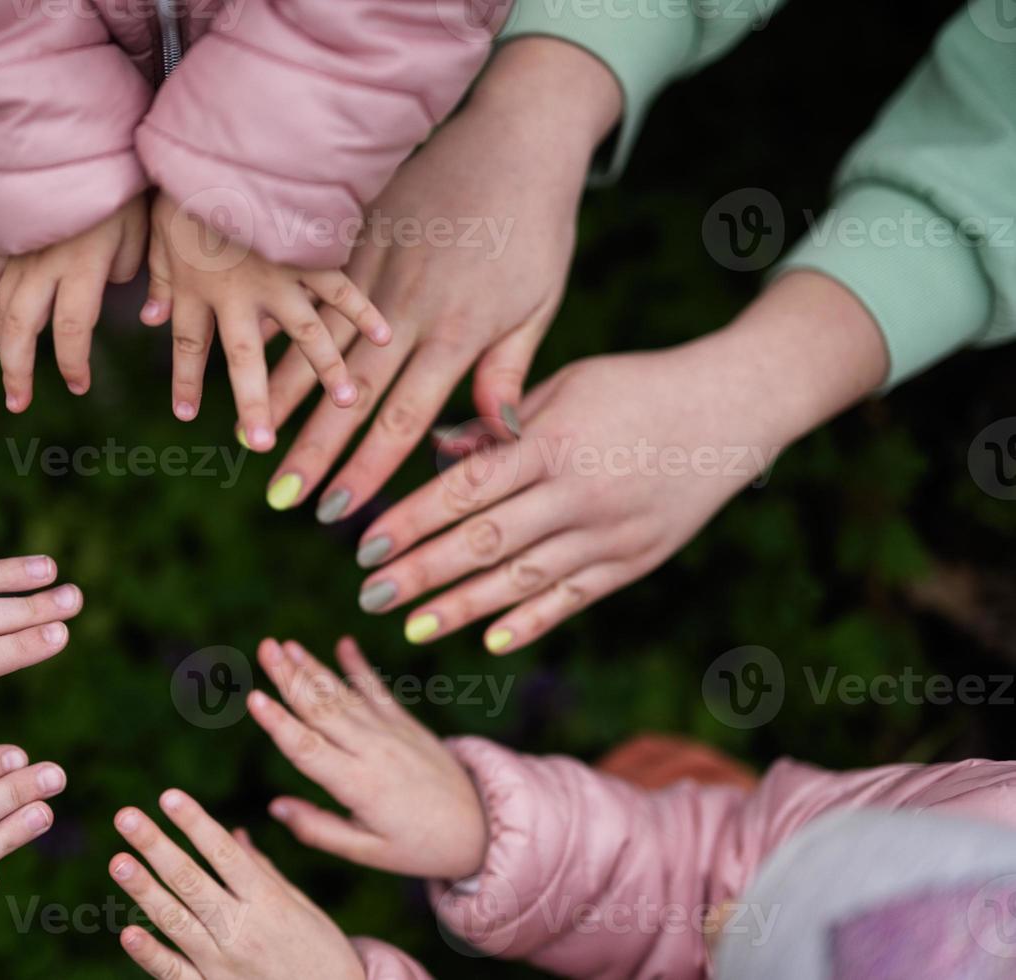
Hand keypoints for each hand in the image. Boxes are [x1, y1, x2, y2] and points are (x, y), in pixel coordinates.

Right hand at [0, 195, 148, 410]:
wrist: (80, 141)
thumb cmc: (121, 186)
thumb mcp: (141, 229)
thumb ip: (132, 268)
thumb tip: (117, 292)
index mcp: (81, 267)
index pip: (72, 329)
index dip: (72, 362)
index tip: (78, 385)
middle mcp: (44, 265)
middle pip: (21, 328)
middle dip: (19, 370)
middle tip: (20, 403)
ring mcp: (20, 252)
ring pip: (0, 309)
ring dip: (0, 348)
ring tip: (6, 382)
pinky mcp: (6, 238)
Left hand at [108, 789, 364, 979]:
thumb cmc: (323, 956)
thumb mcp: (304, 909)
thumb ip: (264, 872)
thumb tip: (235, 834)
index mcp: (269, 901)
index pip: (224, 853)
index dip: (195, 822)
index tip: (168, 796)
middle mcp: (243, 930)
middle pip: (191, 880)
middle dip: (156, 845)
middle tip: (126, 817)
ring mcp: (224, 964)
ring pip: (176, 921)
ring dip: (144, 890)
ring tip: (119, 861)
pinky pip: (174, 973)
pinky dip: (150, 955)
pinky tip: (128, 933)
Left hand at [142, 191, 389, 451]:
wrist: (218, 150)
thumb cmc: (183, 185)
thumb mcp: (157, 231)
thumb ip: (158, 277)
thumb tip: (146, 318)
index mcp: (197, 290)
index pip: (188, 349)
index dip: (186, 384)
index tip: (187, 417)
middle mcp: (239, 296)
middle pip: (246, 361)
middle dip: (254, 404)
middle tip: (263, 443)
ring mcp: (278, 278)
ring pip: (305, 334)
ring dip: (326, 370)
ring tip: (347, 403)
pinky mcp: (309, 253)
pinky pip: (341, 287)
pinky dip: (364, 310)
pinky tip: (385, 336)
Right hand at [246, 638, 485, 880]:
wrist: (482, 826)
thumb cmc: (419, 847)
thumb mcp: (369, 852)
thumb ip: (320, 829)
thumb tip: (275, 806)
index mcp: (360, 786)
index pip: (309, 750)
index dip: (279, 724)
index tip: (254, 698)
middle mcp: (373, 751)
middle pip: (322, 710)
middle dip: (289, 677)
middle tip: (264, 647)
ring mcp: (392, 732)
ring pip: (343, 694)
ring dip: (312, 667)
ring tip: (284, 644)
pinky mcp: (407, 724)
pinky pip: (378, 690)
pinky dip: (359, 666)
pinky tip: (343, 643)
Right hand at [261, 38, 622, 519]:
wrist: (513, 139)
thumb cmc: (535, 231)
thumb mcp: (537, 305)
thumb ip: (507, 373)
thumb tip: (491, 438)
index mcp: (457, 334)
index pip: (405, 420)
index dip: (370, 470)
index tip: (338, 511)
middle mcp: (407, 310)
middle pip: (351, 395)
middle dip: (314, 451)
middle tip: (280, 497)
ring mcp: (375, 272)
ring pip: (317, 345)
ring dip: (281, 396)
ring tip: (247, 436)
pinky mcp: (356, 240)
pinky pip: (309, 292)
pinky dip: (278, 327)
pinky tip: (245, 354)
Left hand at [355, 272, 888, 652]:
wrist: (735, 408)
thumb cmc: (636, 386)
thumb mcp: (566, 385)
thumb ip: (501, 426)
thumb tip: (437, 455)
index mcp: (553, 443)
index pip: (465, 490)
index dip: (410, 521)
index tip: (364, 545)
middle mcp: (579, 493)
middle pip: (484, 542)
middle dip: (421, 573)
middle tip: (370, 596)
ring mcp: (610, 533)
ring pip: (523, 581)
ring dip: (462, 608)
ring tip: (413, 628)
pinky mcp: (635, 561)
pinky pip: (574, 598)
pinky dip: (531, 622)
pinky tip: (490, 641)